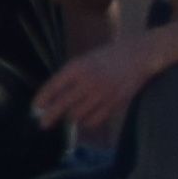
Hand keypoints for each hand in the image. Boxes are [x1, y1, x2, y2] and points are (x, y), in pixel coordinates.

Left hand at [30, 32, 156, 131]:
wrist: (141, 55)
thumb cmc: (110, 56)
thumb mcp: (86, 59)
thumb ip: (70, 76)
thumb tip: (53, 98)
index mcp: (78, 67)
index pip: (53, 87)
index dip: (42, 100)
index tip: (36, 108)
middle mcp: (88, 81)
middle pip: (61, 105)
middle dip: (49, 117)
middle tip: (44, 124)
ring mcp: (102, 93)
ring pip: (76, 115)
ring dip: (71, 117)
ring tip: (72, 114)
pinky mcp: (114, 103)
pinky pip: (94, 120)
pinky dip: (87, 121)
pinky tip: (87, 117)